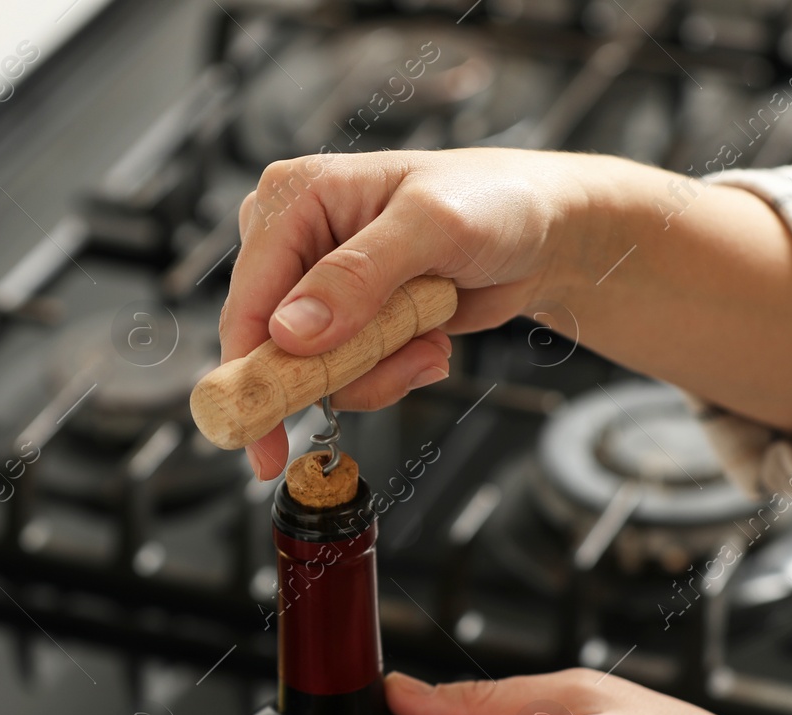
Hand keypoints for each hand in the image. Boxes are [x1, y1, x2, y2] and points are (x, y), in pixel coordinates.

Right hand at [221, 148, 592, 478]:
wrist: (543, 232)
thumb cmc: (495, 200)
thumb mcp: (431, 225)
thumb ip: (358, 275)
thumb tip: (290, 331)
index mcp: (293, 199)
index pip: (248, 299)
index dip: (250, 371)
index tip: (261, 437)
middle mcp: (295, 241)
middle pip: (274, 347)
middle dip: (341, 370)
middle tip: (409, 358)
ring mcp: (320, 287)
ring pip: (314, 372)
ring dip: (378, 371)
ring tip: (430, 337)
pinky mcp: (349, 321)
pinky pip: (348, 376)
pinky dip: (392, 372)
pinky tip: (430, 340)